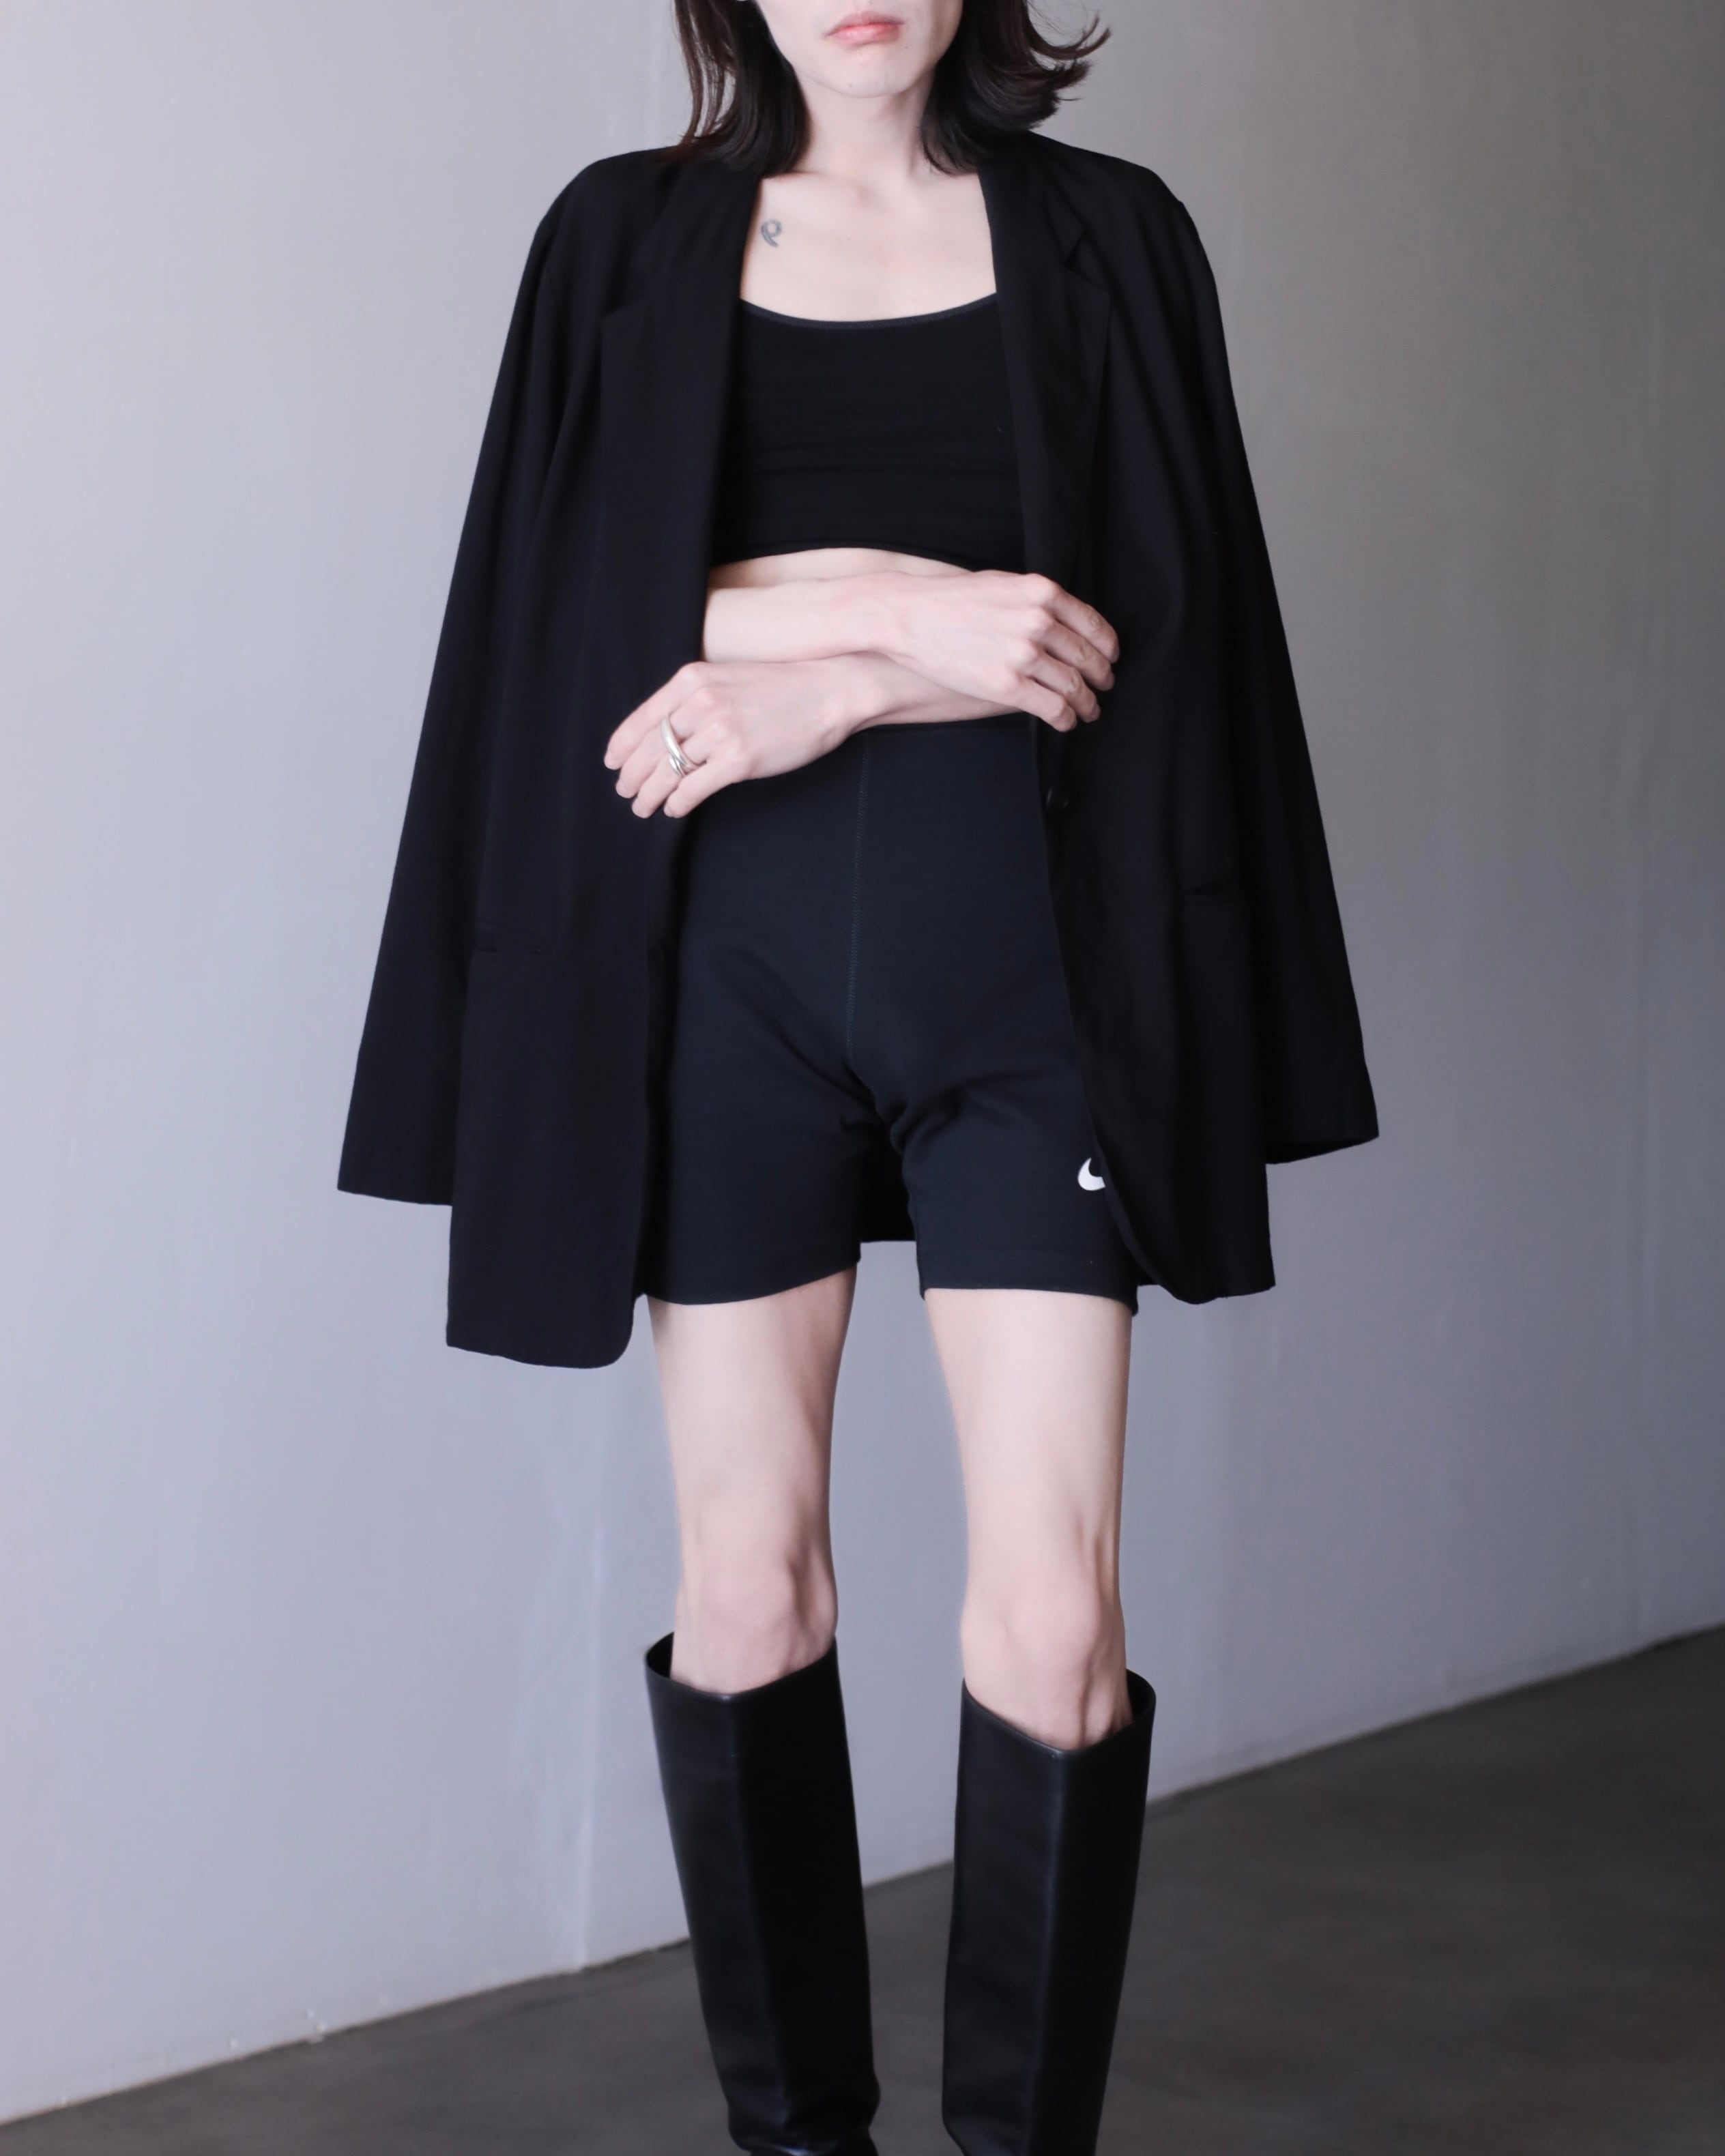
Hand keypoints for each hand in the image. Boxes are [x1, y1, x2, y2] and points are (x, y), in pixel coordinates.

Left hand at [604, 659, 859, 819]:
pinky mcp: (738, 760)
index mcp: (692, 679)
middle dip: (631, 775)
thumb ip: (695, 698)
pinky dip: (678, 802)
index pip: (643, 718)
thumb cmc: (782, 688)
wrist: (829, 691)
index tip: (612, 762)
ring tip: (642, 807)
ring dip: (649, 794)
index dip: (622, 745)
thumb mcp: (728, 678)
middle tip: (625, 792)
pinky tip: (673, 808)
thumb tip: (666, 731)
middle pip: (650, 748)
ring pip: (667, 771)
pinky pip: (693, 788)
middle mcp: (700, 703)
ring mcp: (719, 732)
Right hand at [870, 571, 1118, 731]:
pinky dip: (1066, 718)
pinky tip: (1067, 722)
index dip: (1107, 646)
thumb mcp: (1001, 584)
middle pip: (1087, 657)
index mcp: (1041, 593)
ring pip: (1074, 686)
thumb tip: (1060, 621)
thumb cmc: (948, 601)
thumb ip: (1034, 601)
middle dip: (1101, 677)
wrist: (907, 617)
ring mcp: (1024, 655)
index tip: (1110, 658)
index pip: (1092, 624)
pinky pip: (1053, 707)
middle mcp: (1039, 622)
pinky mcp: (1007, 686)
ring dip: (1087, 703)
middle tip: (1104, 687)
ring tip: (1089, 710)